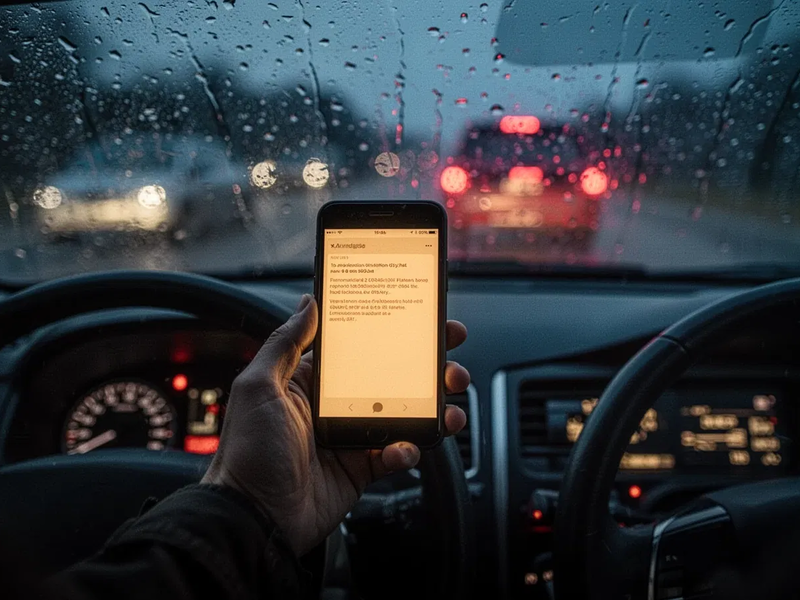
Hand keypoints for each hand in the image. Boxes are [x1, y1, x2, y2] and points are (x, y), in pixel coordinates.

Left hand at [202, 294, 469, 555]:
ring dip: (431, 409)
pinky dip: (407, 450)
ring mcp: (350, 438)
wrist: (255, 520)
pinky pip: (395, 453)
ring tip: (450, 408)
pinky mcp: (361, 469)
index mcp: (310, 383)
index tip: (421, 322)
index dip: (390, 335)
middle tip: (449, 364)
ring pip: (402, 415)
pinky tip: (403, 450)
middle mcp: (334, 407)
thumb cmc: (247, 452)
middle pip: (390, 379)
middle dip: (425, 370)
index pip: (358, 350)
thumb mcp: (259, 387)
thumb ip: (285, 344)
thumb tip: (308, 304)